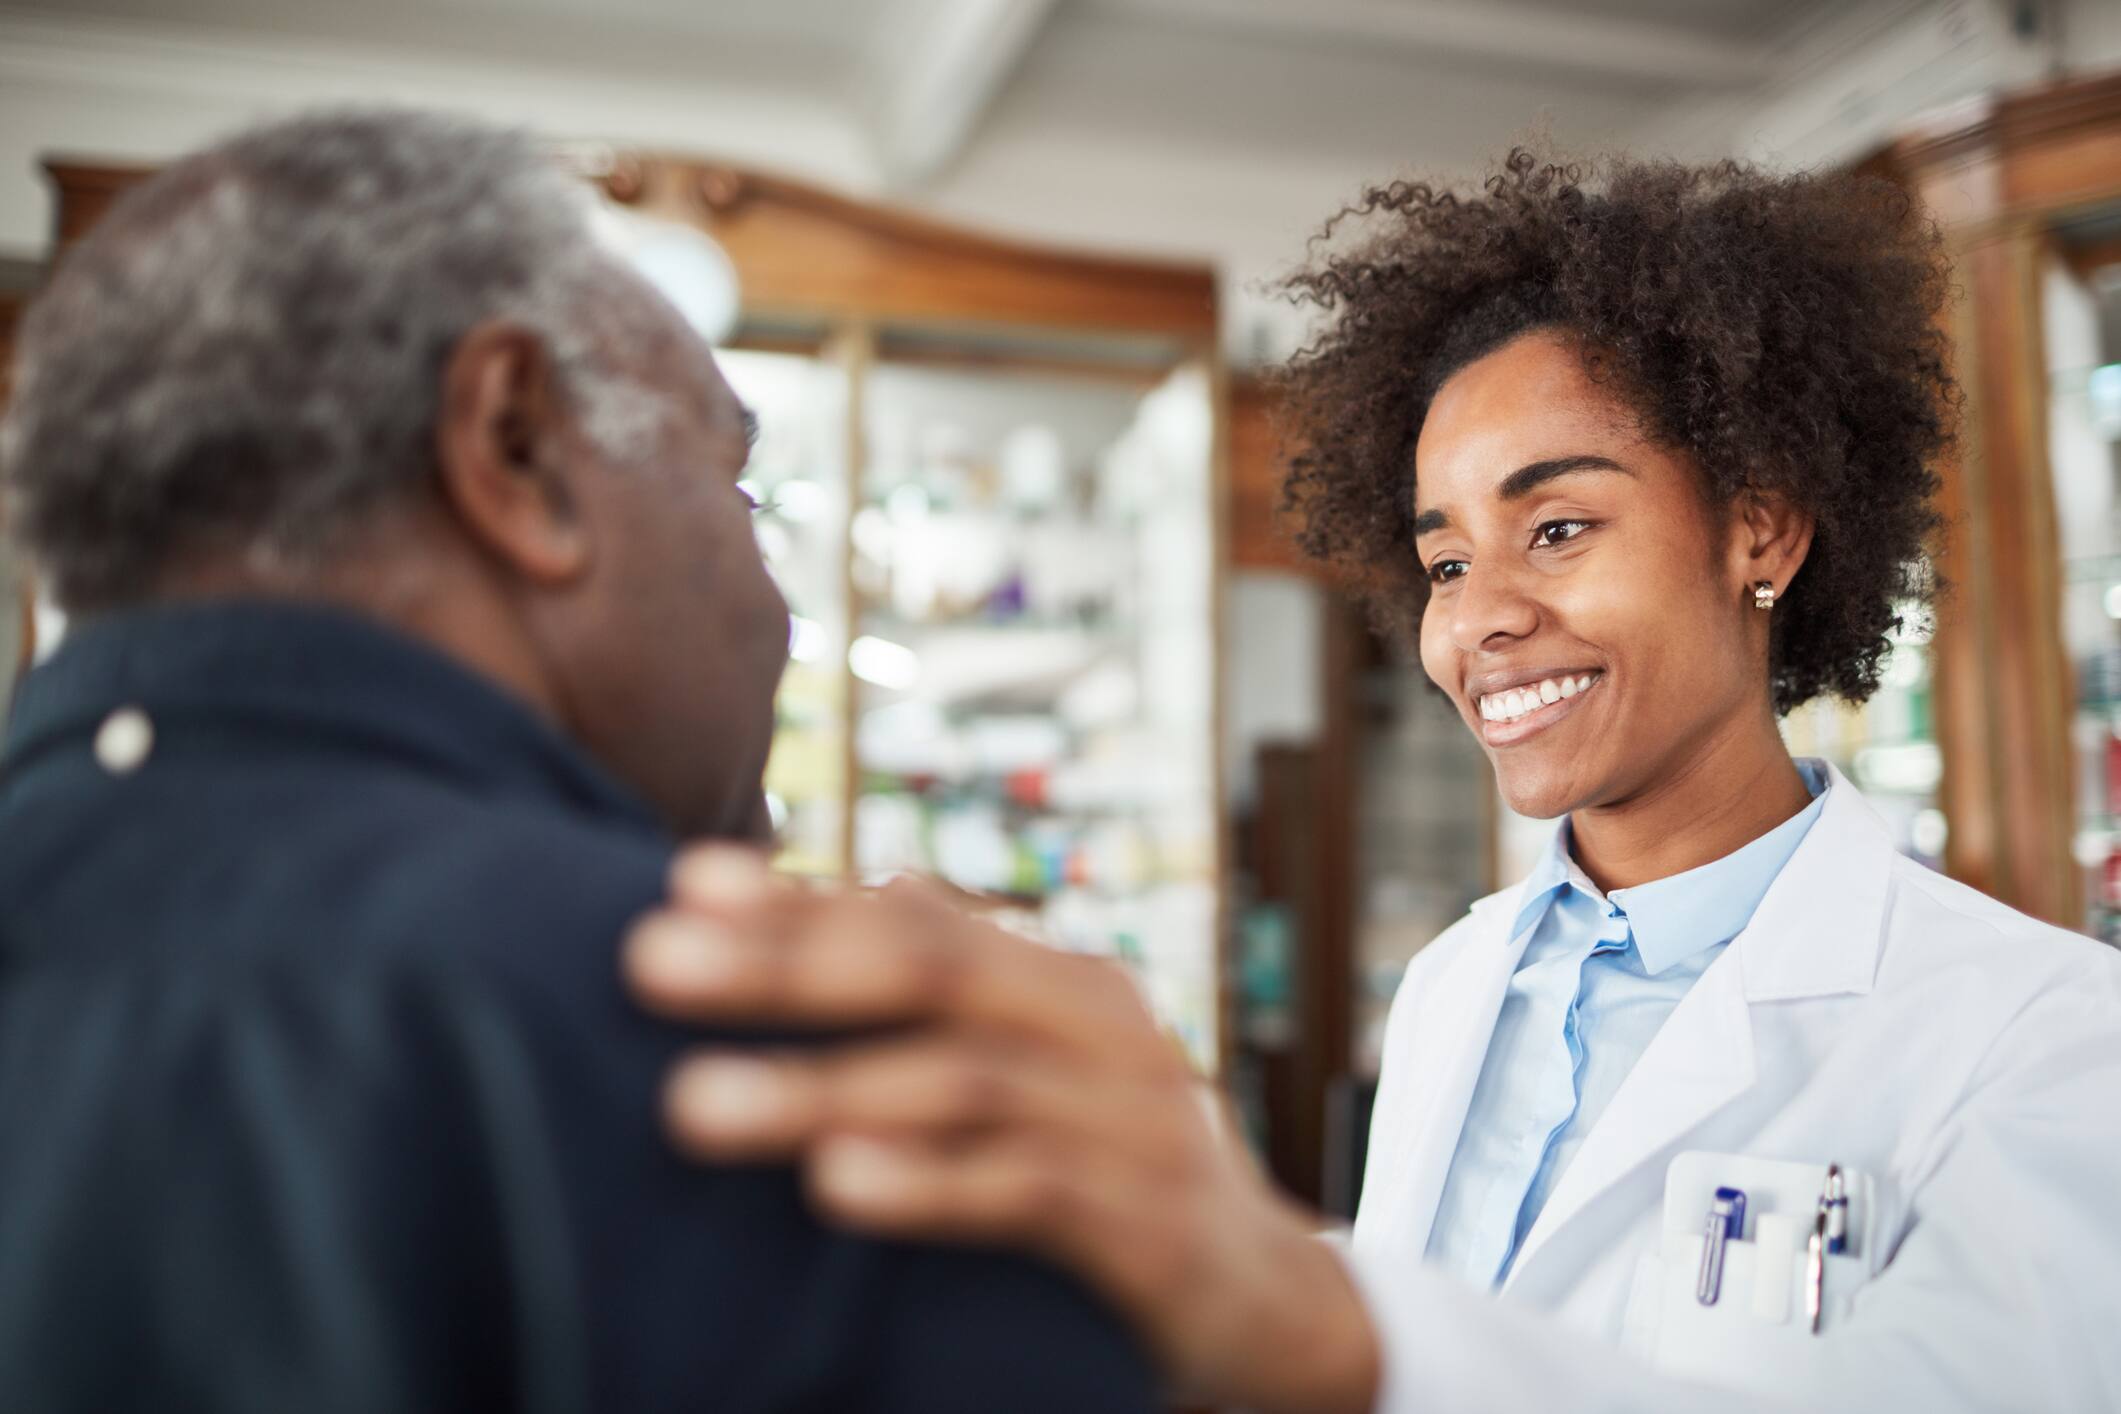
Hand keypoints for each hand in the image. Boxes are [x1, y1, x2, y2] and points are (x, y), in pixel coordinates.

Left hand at [622, 848, 1380, 1413]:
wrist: (1273, 1303)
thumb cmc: (1117, 1171)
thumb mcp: (1049, 1068)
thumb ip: (968, 988)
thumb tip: (884, 883)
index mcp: (1064, 986)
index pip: (915, 921)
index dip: (798, 902)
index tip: (678, 883)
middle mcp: (1103, 1032)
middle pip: (931, 972)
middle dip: (783, 967)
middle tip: (647, 964)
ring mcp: (1134, 1123)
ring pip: (963, 1082)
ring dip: (820, 1089)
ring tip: (693, 1103)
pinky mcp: (1150, 1227)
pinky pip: (1030, 1191)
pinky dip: (929, 1184)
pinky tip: (836, 1185)